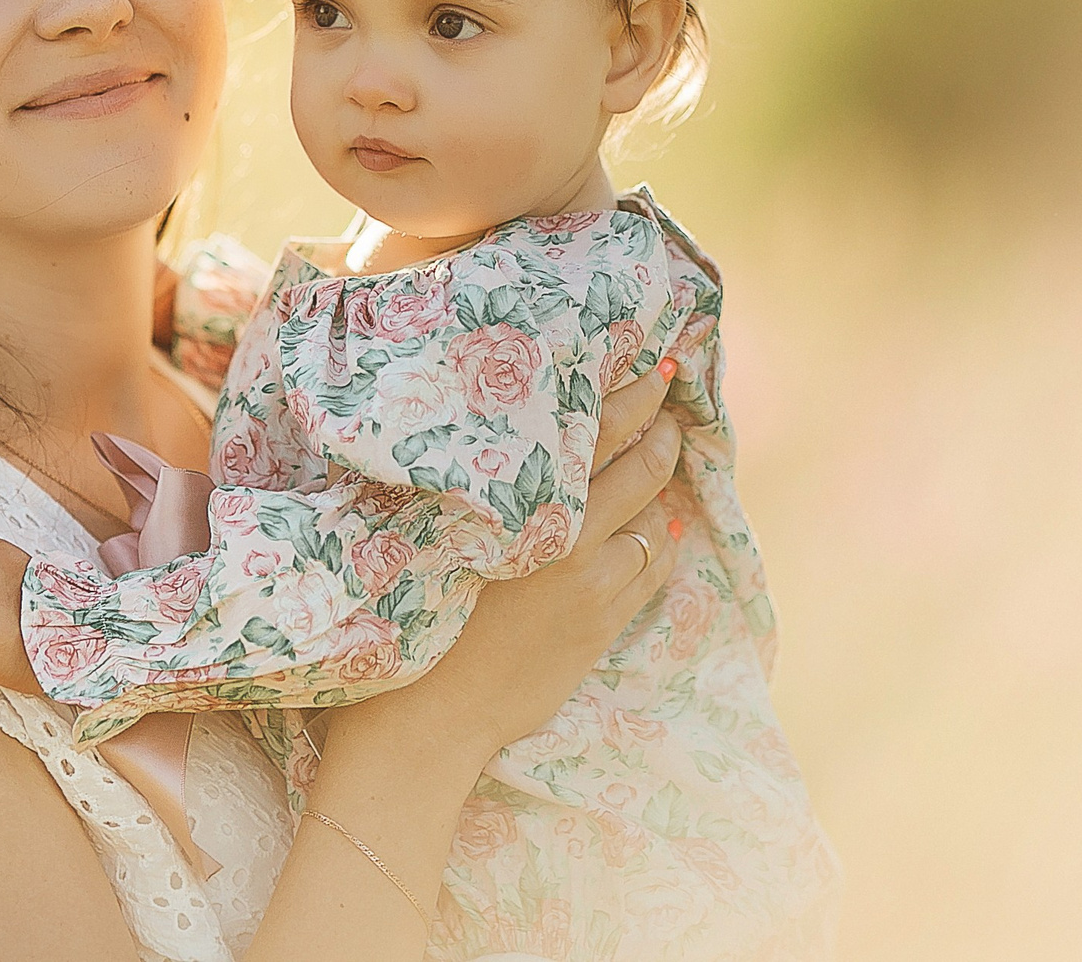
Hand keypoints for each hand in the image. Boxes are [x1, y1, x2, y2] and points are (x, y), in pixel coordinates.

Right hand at [333, 361, 684, 768]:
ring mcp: (590, 582)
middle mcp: (563, 534)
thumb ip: (482, 486)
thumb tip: (520, 444)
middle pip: (638, 464)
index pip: (593, 428)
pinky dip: (659, 545)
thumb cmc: (411, 612)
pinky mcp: (602, 624)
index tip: (655, 366)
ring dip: (661, 488)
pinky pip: (650, 572)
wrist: (428, 715)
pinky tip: (659, 531)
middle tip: (669, 395)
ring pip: (652, 519)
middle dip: (661, 427)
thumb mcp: (435, 531)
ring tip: (662, 459)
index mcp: (520, 501)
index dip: (632, 393)